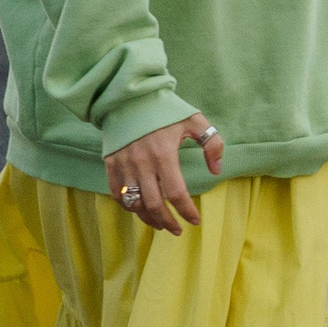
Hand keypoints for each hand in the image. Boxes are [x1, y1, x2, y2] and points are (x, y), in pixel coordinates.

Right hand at [103, 112, 224, 234]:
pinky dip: (129, 207)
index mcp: (163, 154)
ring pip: (135, 203)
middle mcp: (142, 163)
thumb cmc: (164, 109)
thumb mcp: (194, 120)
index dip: (186, 211)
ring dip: (149, 219)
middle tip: (178, 230)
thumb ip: (212, 144)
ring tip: (161, 225)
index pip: (176, 193)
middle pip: (154, 205)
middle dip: (168, 222)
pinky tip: (140, 211)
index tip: (195, 220)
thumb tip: (216, 170)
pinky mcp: (111, 164)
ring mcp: (124, 165)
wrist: (129, 96)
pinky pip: (117, 194)